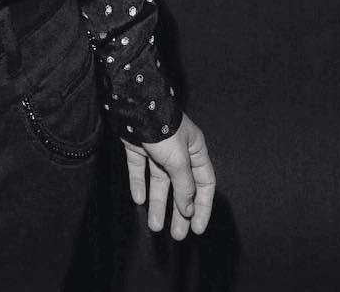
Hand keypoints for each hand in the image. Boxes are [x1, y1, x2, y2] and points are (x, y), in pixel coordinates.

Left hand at [122, 112, 214, 239]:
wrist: (135, 105)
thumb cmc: (163, 128)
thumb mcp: (179, 160)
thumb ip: (185, 186)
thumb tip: (188, 209)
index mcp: (195, 149)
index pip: (204, 183)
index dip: (202, 207)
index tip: (197, 228)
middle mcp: (178, 150)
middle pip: (181, 186)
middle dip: (179, 211)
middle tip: (177, 235)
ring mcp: (156, 148)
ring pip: (159, 181)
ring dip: (158, 203)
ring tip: (155, 226)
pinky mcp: (137, 146)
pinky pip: (139, 169)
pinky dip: (138, 184)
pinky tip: (138, 200)